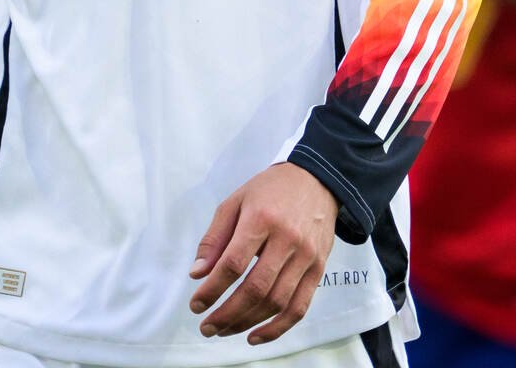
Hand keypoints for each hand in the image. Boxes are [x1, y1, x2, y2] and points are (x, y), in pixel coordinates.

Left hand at [188, 163, 338, 346]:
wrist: (317, 180)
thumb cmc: (271, 190)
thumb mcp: (235, 202)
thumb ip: (214, 238)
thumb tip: (197, 274)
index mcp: (262, 219)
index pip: (233, 263)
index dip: (212, 289)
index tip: (196, 304)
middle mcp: (287, 239)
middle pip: (255, 288)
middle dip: (226, 314)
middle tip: (206, 327)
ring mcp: (306, 256)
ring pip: (276, 301)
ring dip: (247, 323)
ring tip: (225, 330)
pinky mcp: (319, 268)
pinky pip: (299, 306)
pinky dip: (278, 328)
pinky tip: (256, 336)